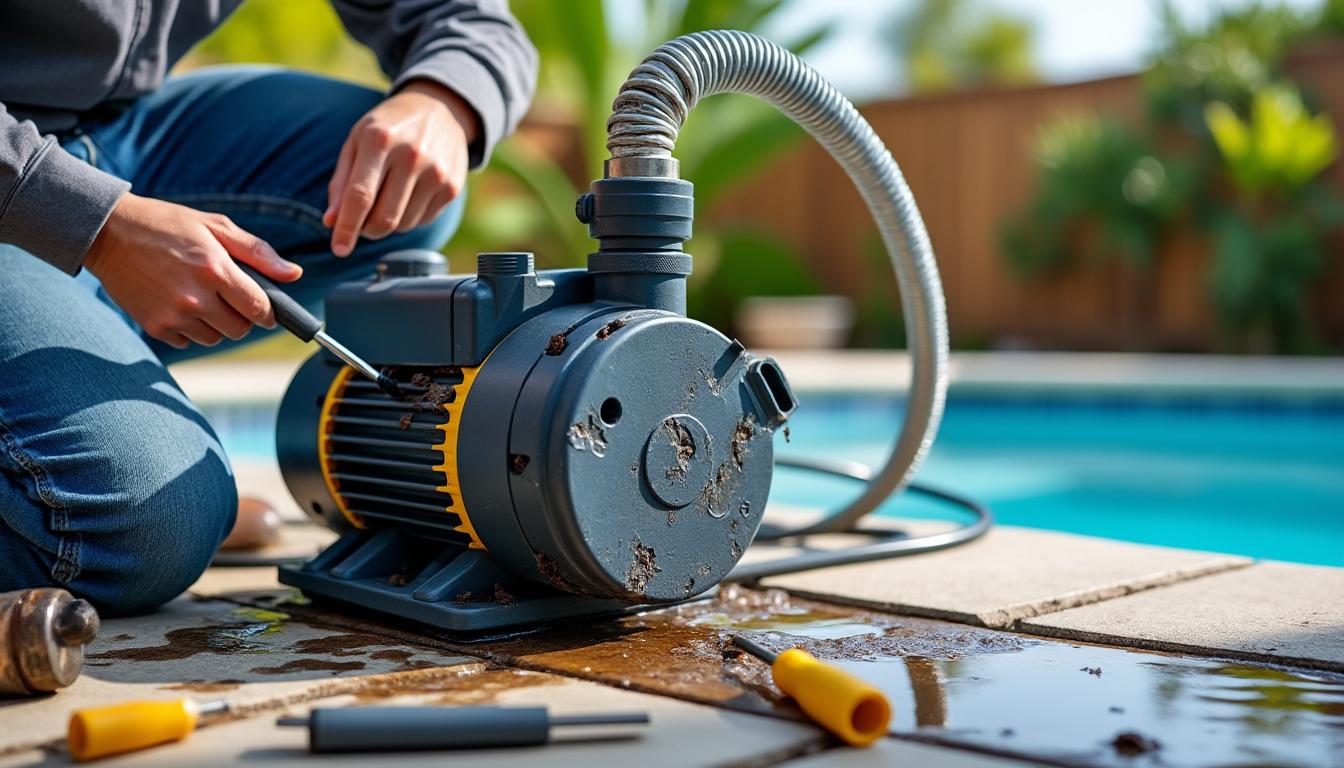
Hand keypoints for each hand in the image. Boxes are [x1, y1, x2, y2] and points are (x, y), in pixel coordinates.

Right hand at [86, 193, 301, 348]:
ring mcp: (173, 315)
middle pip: (240, 329)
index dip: (268, 311)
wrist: (108, 232)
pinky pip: (188, 341)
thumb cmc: (166, 225)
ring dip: (217, 324)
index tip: (265, 308)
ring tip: (202, 298)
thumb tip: (294, 274)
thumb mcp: (215, 226)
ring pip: (215, 339)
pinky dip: (190, 329)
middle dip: (243, 317)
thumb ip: (258, 252)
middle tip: (230, 297)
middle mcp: (195, 298)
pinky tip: (180, 304)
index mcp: (215, 270)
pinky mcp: (154, 326)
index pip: (260, 309)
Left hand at [324, 79, 478, 255]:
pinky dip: (408, 217)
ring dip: (388, 224)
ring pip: (403, 225)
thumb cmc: (389, 127)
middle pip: (383, 218)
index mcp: (379, 140)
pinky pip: (422, 220)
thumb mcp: (357, 142)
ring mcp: (436, 172)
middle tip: (361, 221)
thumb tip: (331, 221)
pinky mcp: (452, 187)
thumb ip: (341, 182)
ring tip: (387, 199)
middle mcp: (411, 155)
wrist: (439, 109)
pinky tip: (408, 195)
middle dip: (366, 230)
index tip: (339, 249)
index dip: (347, 227)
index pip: (360, 196)